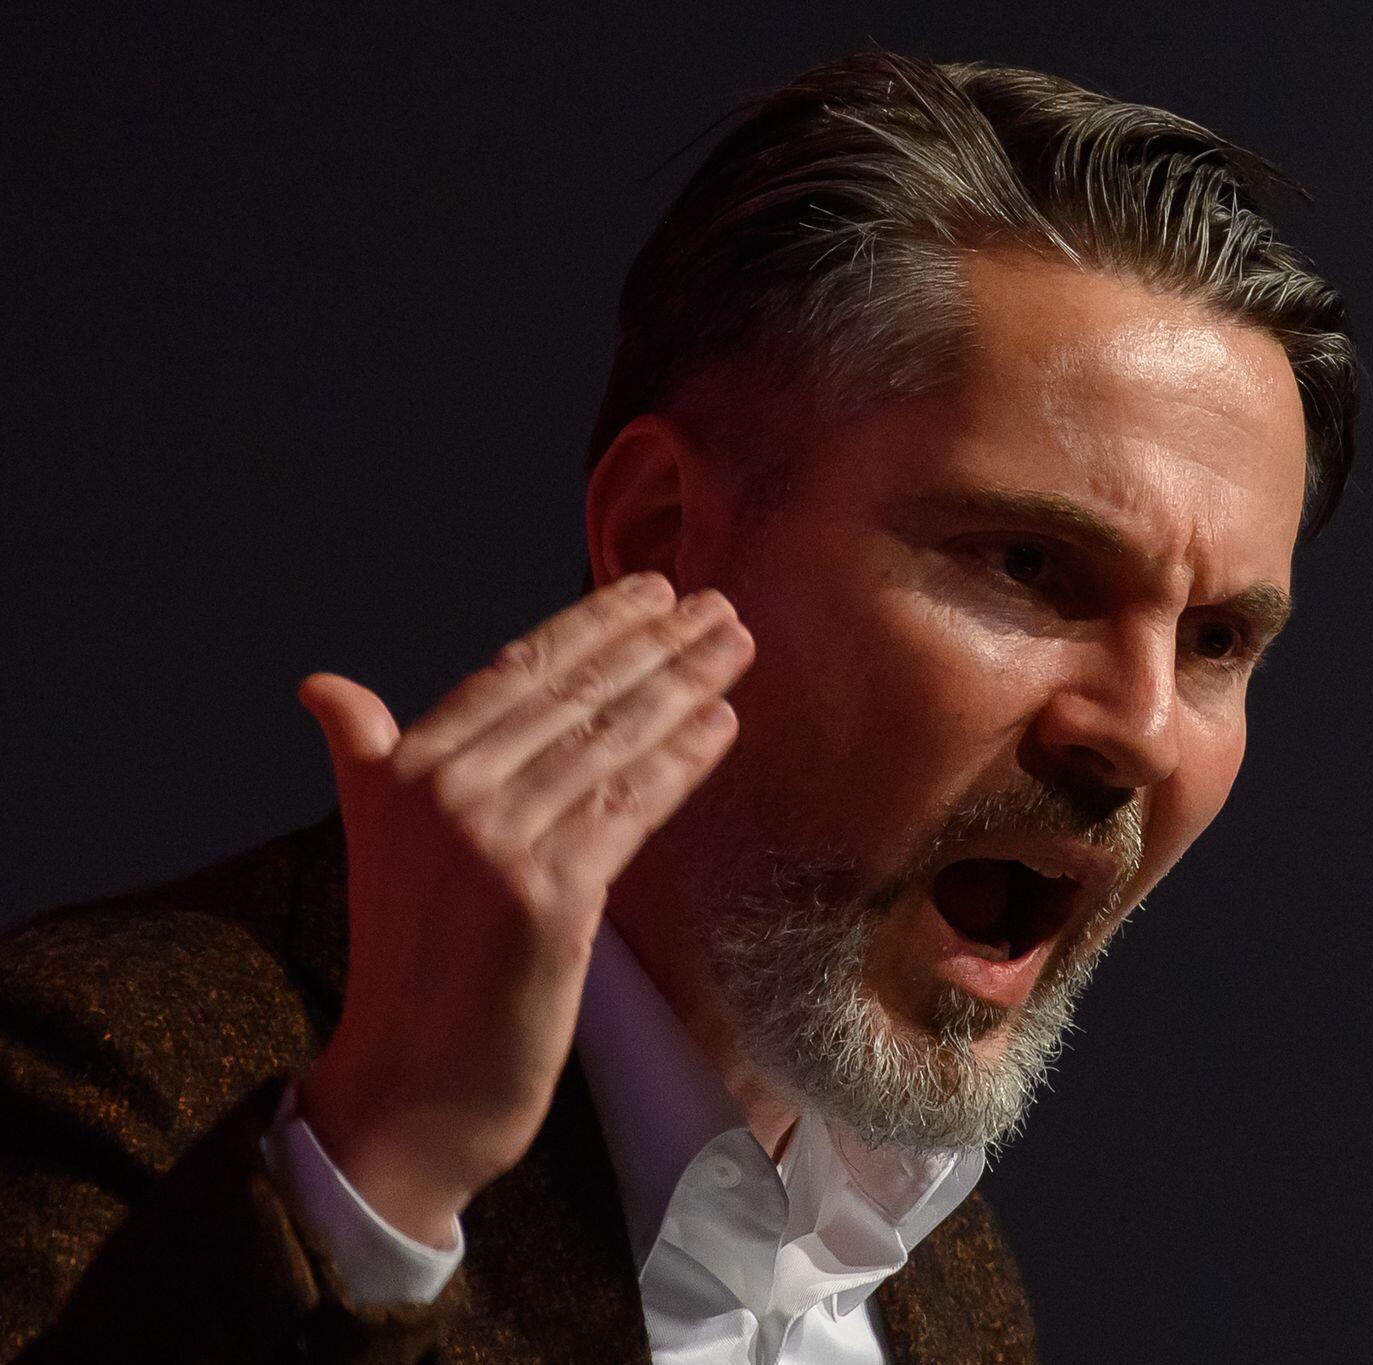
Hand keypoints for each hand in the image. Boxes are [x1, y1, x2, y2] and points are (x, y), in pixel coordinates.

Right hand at [292, 572, 752, 1245]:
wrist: (408, 1087)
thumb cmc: (409, 965)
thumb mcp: (374, 844)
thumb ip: (369, 759)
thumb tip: (325, 687)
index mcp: (403, 772)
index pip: (516, 672)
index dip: (590, 625)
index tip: (652, 591)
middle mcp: (443, 793)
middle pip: (574, 697)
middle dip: (656, 645)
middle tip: (721, 606)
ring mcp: (496, 843)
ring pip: (611, 743)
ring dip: (684, 687)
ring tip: (735, 646)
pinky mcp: (549, 897)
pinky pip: (632, 807)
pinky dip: (682, 760)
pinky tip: (723, 722)